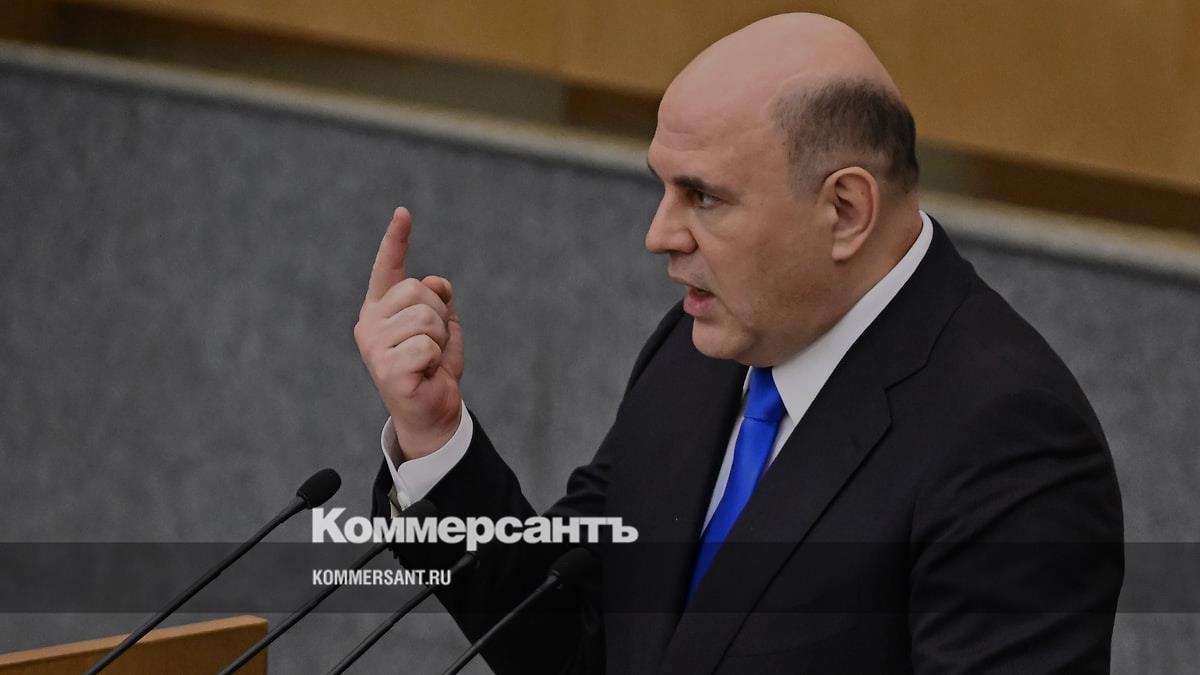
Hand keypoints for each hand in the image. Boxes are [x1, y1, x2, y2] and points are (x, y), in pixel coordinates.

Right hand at [355, 207, 464, 460]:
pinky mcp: (385, 368)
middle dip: (439, 316)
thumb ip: (439, 299)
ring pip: (426, 317)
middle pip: (418, 291)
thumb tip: (434, 281)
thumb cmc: (434, 368)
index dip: (396, 241)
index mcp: (381, 309)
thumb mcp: (442, 326)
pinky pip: (426, 345)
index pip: (388, 269)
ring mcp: (373, 346)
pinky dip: (435, 359)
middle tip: (432, 344)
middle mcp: (370, 323)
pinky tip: (425, 373)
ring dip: (439, 339)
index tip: (403, 213)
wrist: (433, 412)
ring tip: (429, 360)